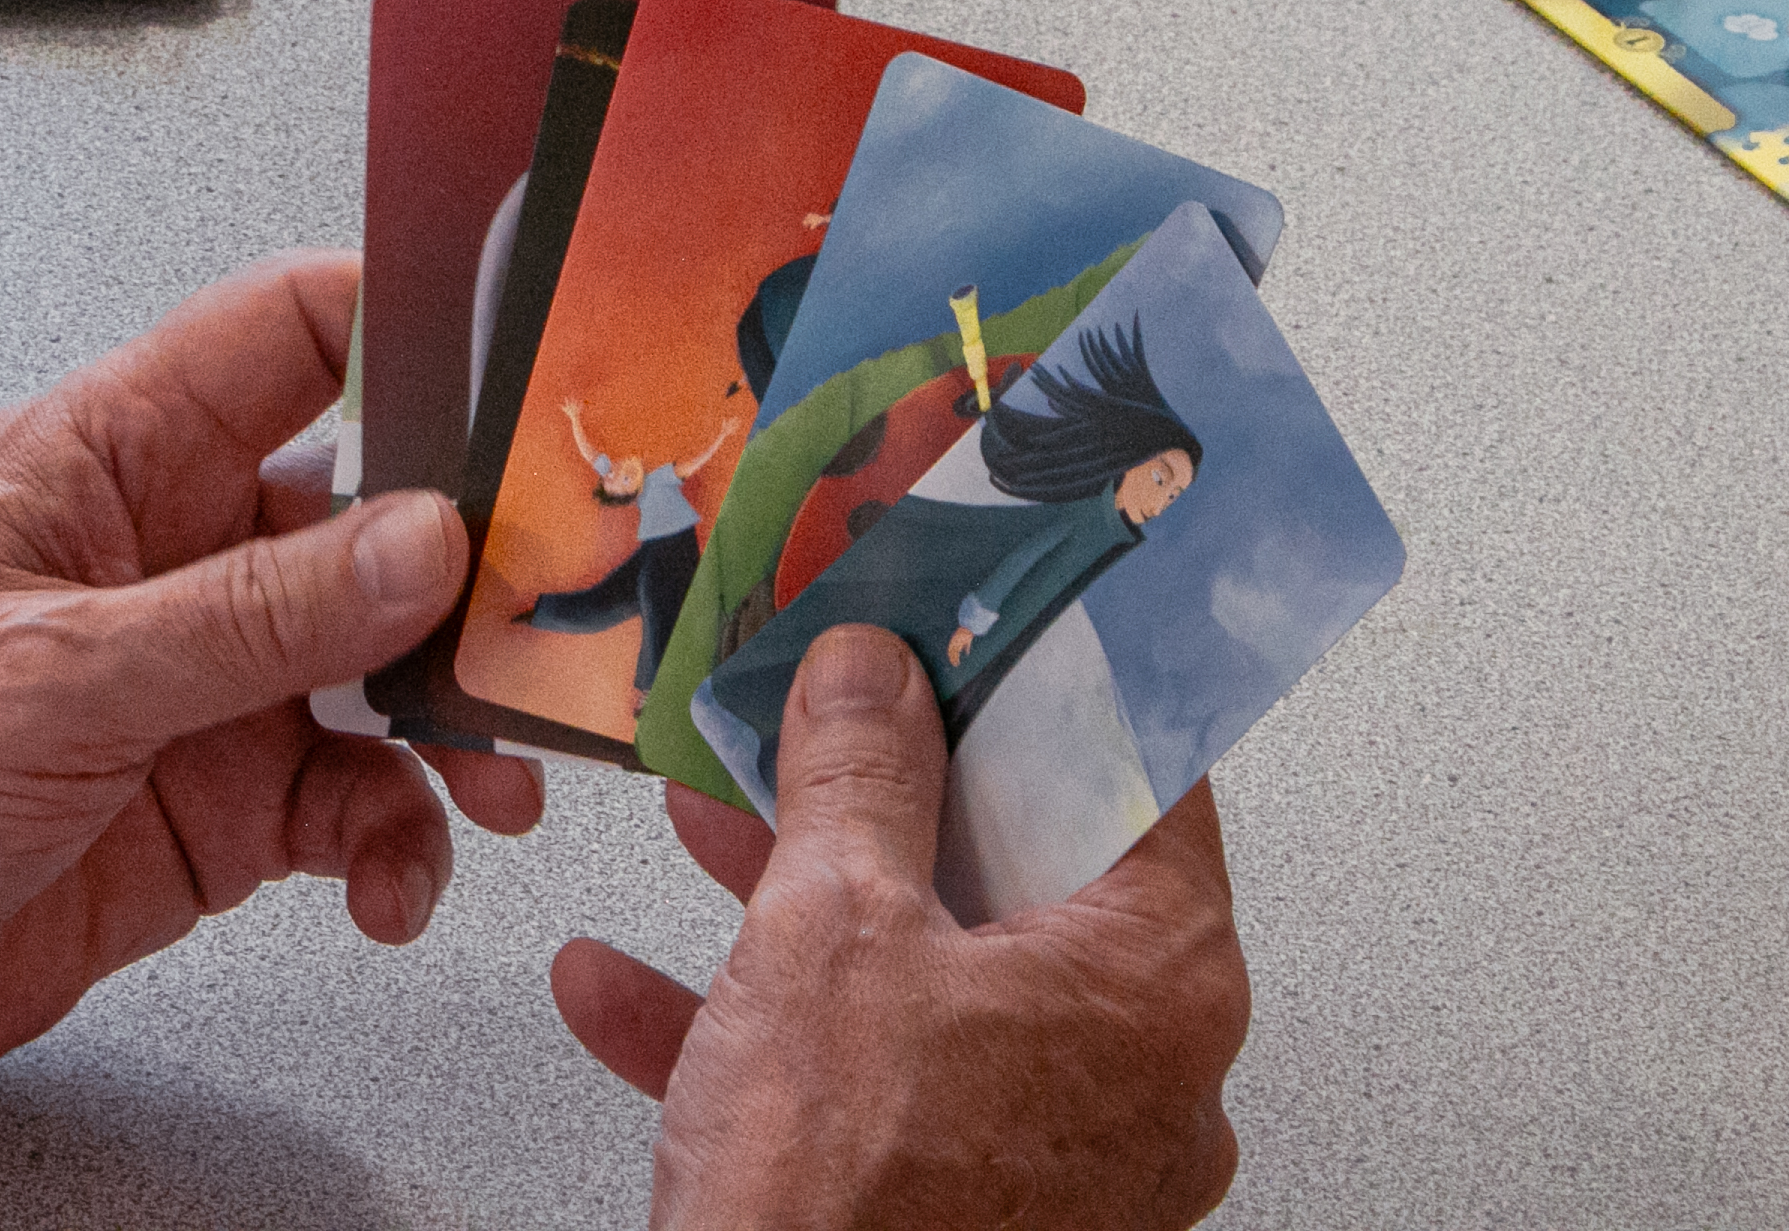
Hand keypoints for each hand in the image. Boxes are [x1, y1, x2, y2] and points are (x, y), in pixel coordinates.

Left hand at [0, 250, 542, 1136]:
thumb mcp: (58, 680)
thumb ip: (255, 614)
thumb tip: (417, 542)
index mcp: (104, 464)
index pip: (285, 336)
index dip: (408, 321)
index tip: (522, 356)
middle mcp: (167, 558)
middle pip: (375, 513)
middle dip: (473, 568)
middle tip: (553, 617)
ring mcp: (201, 684)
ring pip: (385, 668)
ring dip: (454, 725)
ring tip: (491, 781)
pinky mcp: (219, 803)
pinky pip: (357, 801)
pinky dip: (399, 842)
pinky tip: (389, 884)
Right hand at [549, 626, 1245, 1230]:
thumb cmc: (848, 1216)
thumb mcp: (830, 929)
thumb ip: (857, 775)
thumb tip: (871, 677)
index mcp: (1156, 977)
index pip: (1135, 763)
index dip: (1036, 673)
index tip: (970, 617)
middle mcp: (1142, 1069)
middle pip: (1020, 866)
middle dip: (881, 786)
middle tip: (819, 709)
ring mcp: (1063, 1151)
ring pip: (931, 972)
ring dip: (798, 897)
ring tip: (705, 821)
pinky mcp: (972, 1207)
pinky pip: (874, 1086)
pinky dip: (764, 1030)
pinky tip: (632, 988)